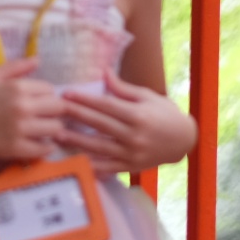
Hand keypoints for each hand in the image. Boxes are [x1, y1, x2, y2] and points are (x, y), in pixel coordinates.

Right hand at [0, 60, 66, 160]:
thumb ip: (17, 66)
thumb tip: (38, 60)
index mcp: (17, 87)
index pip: (50, 89)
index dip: (47, 95)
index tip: (40, 102)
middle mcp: (22, 107)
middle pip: (58, 108)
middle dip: (54, 111)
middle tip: (45, 116)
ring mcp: (20, 129)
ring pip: (56, 128)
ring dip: (52, 129)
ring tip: (42, 129)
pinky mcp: (16, 148)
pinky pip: (45, 148)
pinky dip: (46, 146)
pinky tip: (38, 143)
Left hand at [57, 72, 196, 172]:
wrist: (184, 141)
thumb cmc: (166, 114)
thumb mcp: (148, 97)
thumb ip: (123, 88)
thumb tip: (104, 72)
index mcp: (138, 115)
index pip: (106, 106)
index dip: (85, 99)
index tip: (67, 93)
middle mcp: (134, 135)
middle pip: (99, 124)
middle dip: (76, 116)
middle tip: (55, 110)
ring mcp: (132, 153)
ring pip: (99, 147)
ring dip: (76, 141)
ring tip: (57, 135)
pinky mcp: (131, 167)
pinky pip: (107, 167)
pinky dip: (91, 165)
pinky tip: (74, 160)